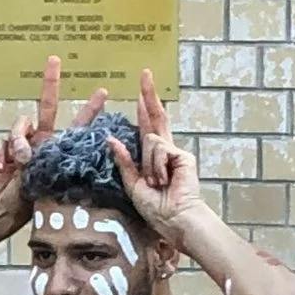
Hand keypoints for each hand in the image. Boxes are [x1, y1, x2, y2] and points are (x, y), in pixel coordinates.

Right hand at [0, 57, 105, 218]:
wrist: (5, 209)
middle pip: (47, 105)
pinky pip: (2, 141)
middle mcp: (43, 140)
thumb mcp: (50, 185)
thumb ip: (45, 167)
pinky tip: (2, 169)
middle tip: (54, 60)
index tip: (104, 91)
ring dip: (18, 142)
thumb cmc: (34, 201)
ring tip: (19, 162)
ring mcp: (23, 142)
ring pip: (20, 124)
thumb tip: (27, 153)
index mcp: (60, 148)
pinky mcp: (5, 148)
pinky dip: (1, 155)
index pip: (79, 125)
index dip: (91, 108)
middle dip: (50, 82)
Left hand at [104, 70, 203, 239]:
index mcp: (153, 159)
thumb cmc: (156, 209)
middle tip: (145, 73)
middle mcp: (166, 151)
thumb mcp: (132, 185)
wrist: (175, 220)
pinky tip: (163, 180)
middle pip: (157, 117)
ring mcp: (176, 152)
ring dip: (149, 165)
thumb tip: (111, 139)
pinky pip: (159, 148)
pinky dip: (156, 166)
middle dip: (150, 95)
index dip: (144, 110)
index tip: (140, 95)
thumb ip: (124, 162)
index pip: (147, 128)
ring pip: (150, 140)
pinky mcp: (183, 155)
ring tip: (157, 183)